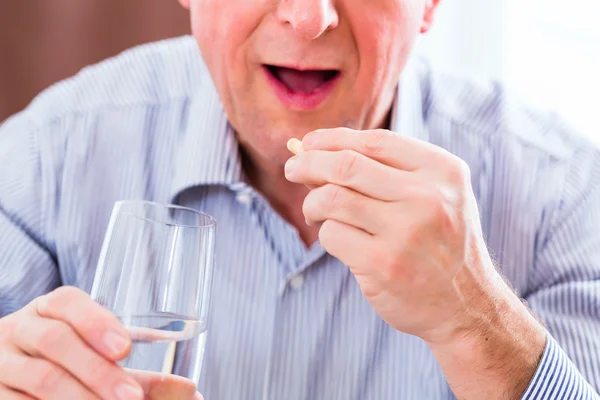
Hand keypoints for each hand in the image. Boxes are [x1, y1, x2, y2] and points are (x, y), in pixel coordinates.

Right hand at [0, 286, 202, 399]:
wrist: (20, 377)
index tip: (125, 348)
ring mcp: (2, 362)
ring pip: (37, 376)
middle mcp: (21, 328)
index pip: (67, 301)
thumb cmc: (76, 364)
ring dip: (78, 396)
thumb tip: (191, 390)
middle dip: (96, 370)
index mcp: (50, 308)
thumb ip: (145, 375)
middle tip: (131, 396)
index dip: (96, 321)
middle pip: (55, 340)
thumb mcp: (105, 362)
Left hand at [285, 128, 547, 398]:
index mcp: (443, 171)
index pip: (375, 141)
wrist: (465, 306)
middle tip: (292, 169)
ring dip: (312, 204)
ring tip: (315, 212)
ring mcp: (405, 232)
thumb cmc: (439, 244)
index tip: (309, 143)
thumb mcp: (437, 196)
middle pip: (346, 165)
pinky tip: (339, 240)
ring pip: (331, 198)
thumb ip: (389, 171)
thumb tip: (316, 151)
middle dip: (308, 163)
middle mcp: (428, 197)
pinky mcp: (382, 264)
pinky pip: (332, 234)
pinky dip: (325, 234)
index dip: (333, 139)